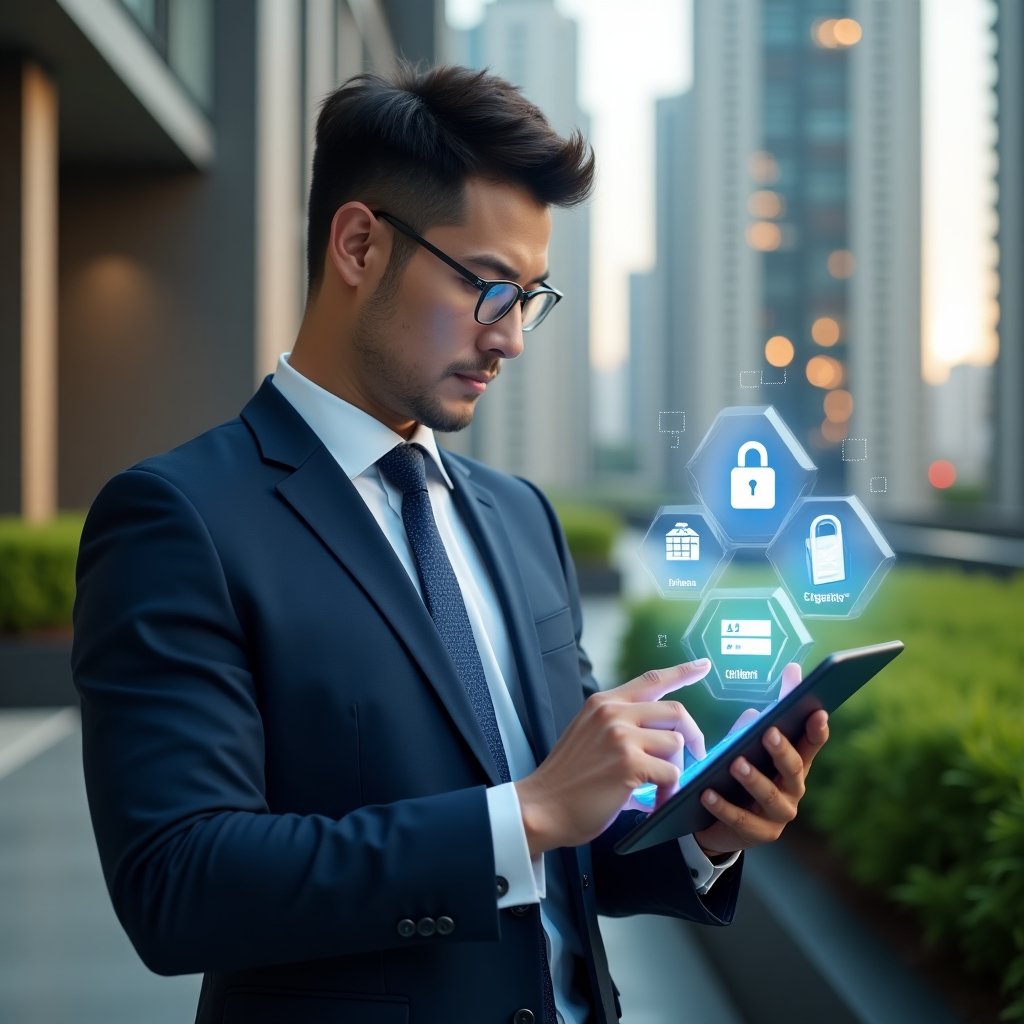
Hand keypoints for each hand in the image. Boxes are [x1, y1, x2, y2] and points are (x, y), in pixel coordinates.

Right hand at [515, 660, 710, 856]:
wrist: (541, 806)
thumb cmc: (566, 779)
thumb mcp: (589, 735)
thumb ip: (622, 729)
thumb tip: (662, 744)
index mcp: (604, 703)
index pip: (651, 680)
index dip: (682, 672)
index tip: (703, 666)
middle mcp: (613, 713)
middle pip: (676, 712)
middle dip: (693, 736)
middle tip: (695, 754)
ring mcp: (621, 736)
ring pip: (676, 744)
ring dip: (674, 769)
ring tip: (657, 787)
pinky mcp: (629, 764)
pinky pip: (671, 774)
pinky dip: (668, 791)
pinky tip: (654, 801)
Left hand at [693, 663, 829, 855]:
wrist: (721, 819)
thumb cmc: (741, 773)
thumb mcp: (752, 740)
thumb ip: (769, 711)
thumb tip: (791, 671)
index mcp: (794, 762)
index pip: (811, 743)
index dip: (817, 728)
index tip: (817, 711)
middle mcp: (793, 788)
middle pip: (794, 767)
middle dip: (782, 749)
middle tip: (768, 732)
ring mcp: (779, 813)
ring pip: (770, 794)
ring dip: (753, 778)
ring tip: (735, 763)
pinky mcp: (759, 833)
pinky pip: (740, 818)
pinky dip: (723, 805)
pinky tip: (706, 793)